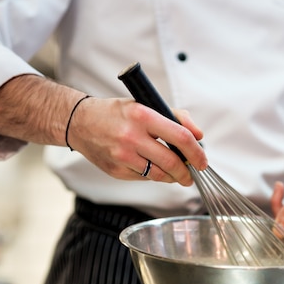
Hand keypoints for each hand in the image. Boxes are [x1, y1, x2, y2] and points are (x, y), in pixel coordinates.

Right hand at [67, 97, 207, 185]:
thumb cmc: (116, 113)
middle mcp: (132, 136)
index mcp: (143, 116)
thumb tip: (198, 135)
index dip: (197, 152)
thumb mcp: (146, 105)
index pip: (180, 137)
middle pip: (172, 162)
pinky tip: (153, 168)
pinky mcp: (116, 170)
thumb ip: (176, 117)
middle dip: (187, 172)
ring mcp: (122, 156)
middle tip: (192, 175)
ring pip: (159, 174)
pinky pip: (143, 178)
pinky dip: (153, 176)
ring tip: (177, 174)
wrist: (80, 123)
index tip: (202, 161)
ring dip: (173, 177)